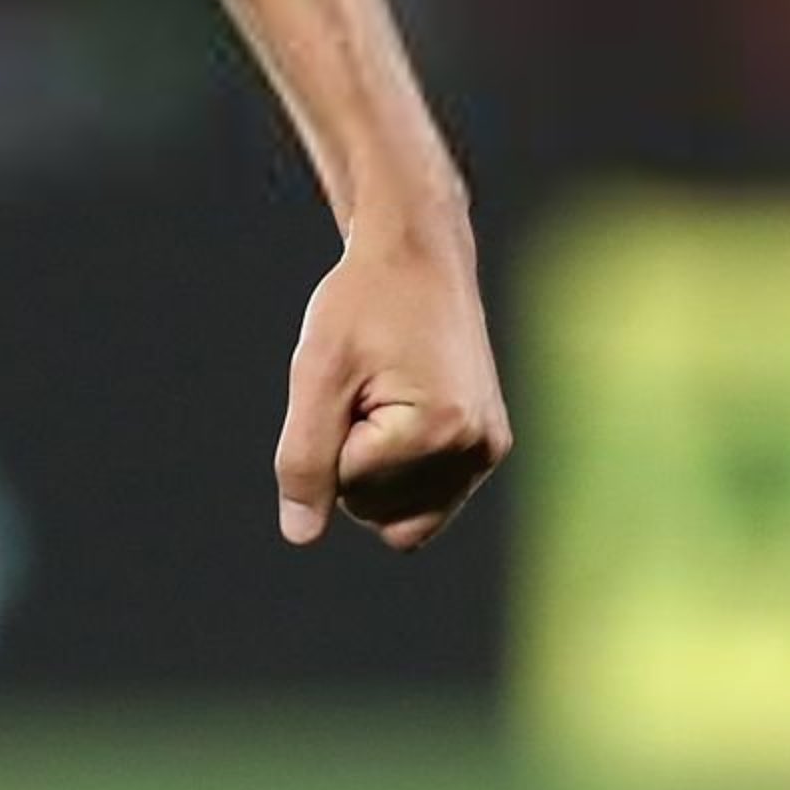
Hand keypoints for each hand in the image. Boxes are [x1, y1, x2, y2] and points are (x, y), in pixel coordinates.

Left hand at [273, 218, 509, 550]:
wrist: (418, 255)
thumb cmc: (362, 303)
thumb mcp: (317, 373)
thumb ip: (305, 458)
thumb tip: (300, 534)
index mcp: (439, 430)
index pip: (348, 487)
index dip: (330, 433)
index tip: (350, 377)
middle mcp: (478, 450)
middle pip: (377, 514)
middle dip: (353, 460)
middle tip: (365, 388)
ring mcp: (489, 451)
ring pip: (405, 519)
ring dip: (377, 470)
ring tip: (382, 400)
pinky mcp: (489, 445)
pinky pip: (429, 499)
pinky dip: (401, 470)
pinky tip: (400, 411)